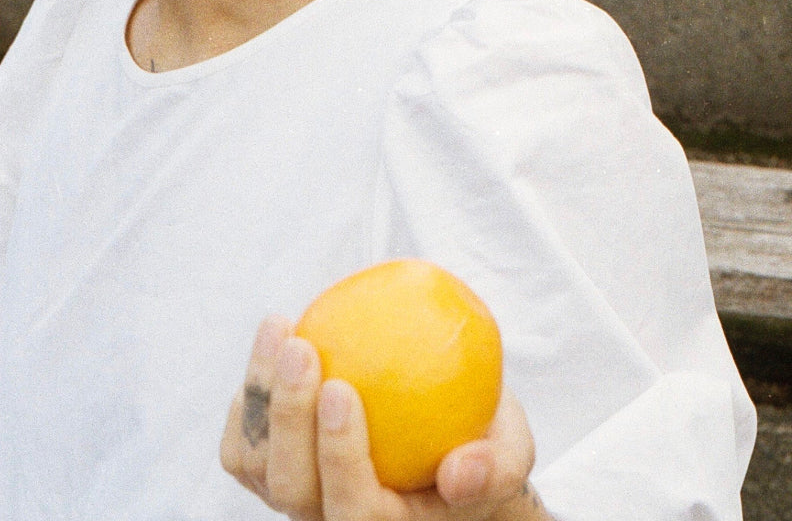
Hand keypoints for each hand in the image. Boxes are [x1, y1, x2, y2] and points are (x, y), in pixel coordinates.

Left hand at [221, 316, 545, 520]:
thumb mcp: (511, 455)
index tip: (341, 387)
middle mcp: (333, 520)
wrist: (448, 446)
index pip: (355, 507)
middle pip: (292, 489)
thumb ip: (496, 468)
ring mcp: (300, 500)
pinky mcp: (277, 470)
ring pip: (257, 465)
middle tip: (301, 346)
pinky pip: (244, 444)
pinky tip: (275, 338)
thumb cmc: (483, 447)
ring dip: (258, 395)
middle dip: (288, 416)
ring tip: (279, 326)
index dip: (340, 455)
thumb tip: (460, 472)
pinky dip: (248, 396)